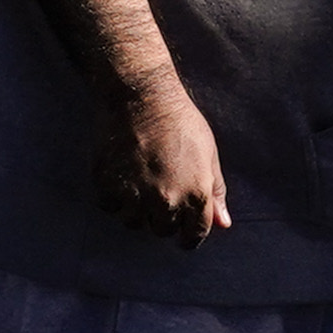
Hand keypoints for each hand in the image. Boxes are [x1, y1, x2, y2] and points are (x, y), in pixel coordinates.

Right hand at [104, 72, 230, 245]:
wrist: (141, 96)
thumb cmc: (180, 122)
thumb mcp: (209, 154)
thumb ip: (215, 192)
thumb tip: (223, 224)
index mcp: (196, 194)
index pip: (194, 235)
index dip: (189, 236)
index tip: (182, 233)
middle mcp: (166, 200)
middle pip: (162, 230)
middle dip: (162, 218)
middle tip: (158, 191)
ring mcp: (135, 195)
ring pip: (134, 222)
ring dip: (136, 209)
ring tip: (139, 180)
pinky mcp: (108, 185)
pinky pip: (110, 207)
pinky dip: (113, 197)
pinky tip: (121, 175)